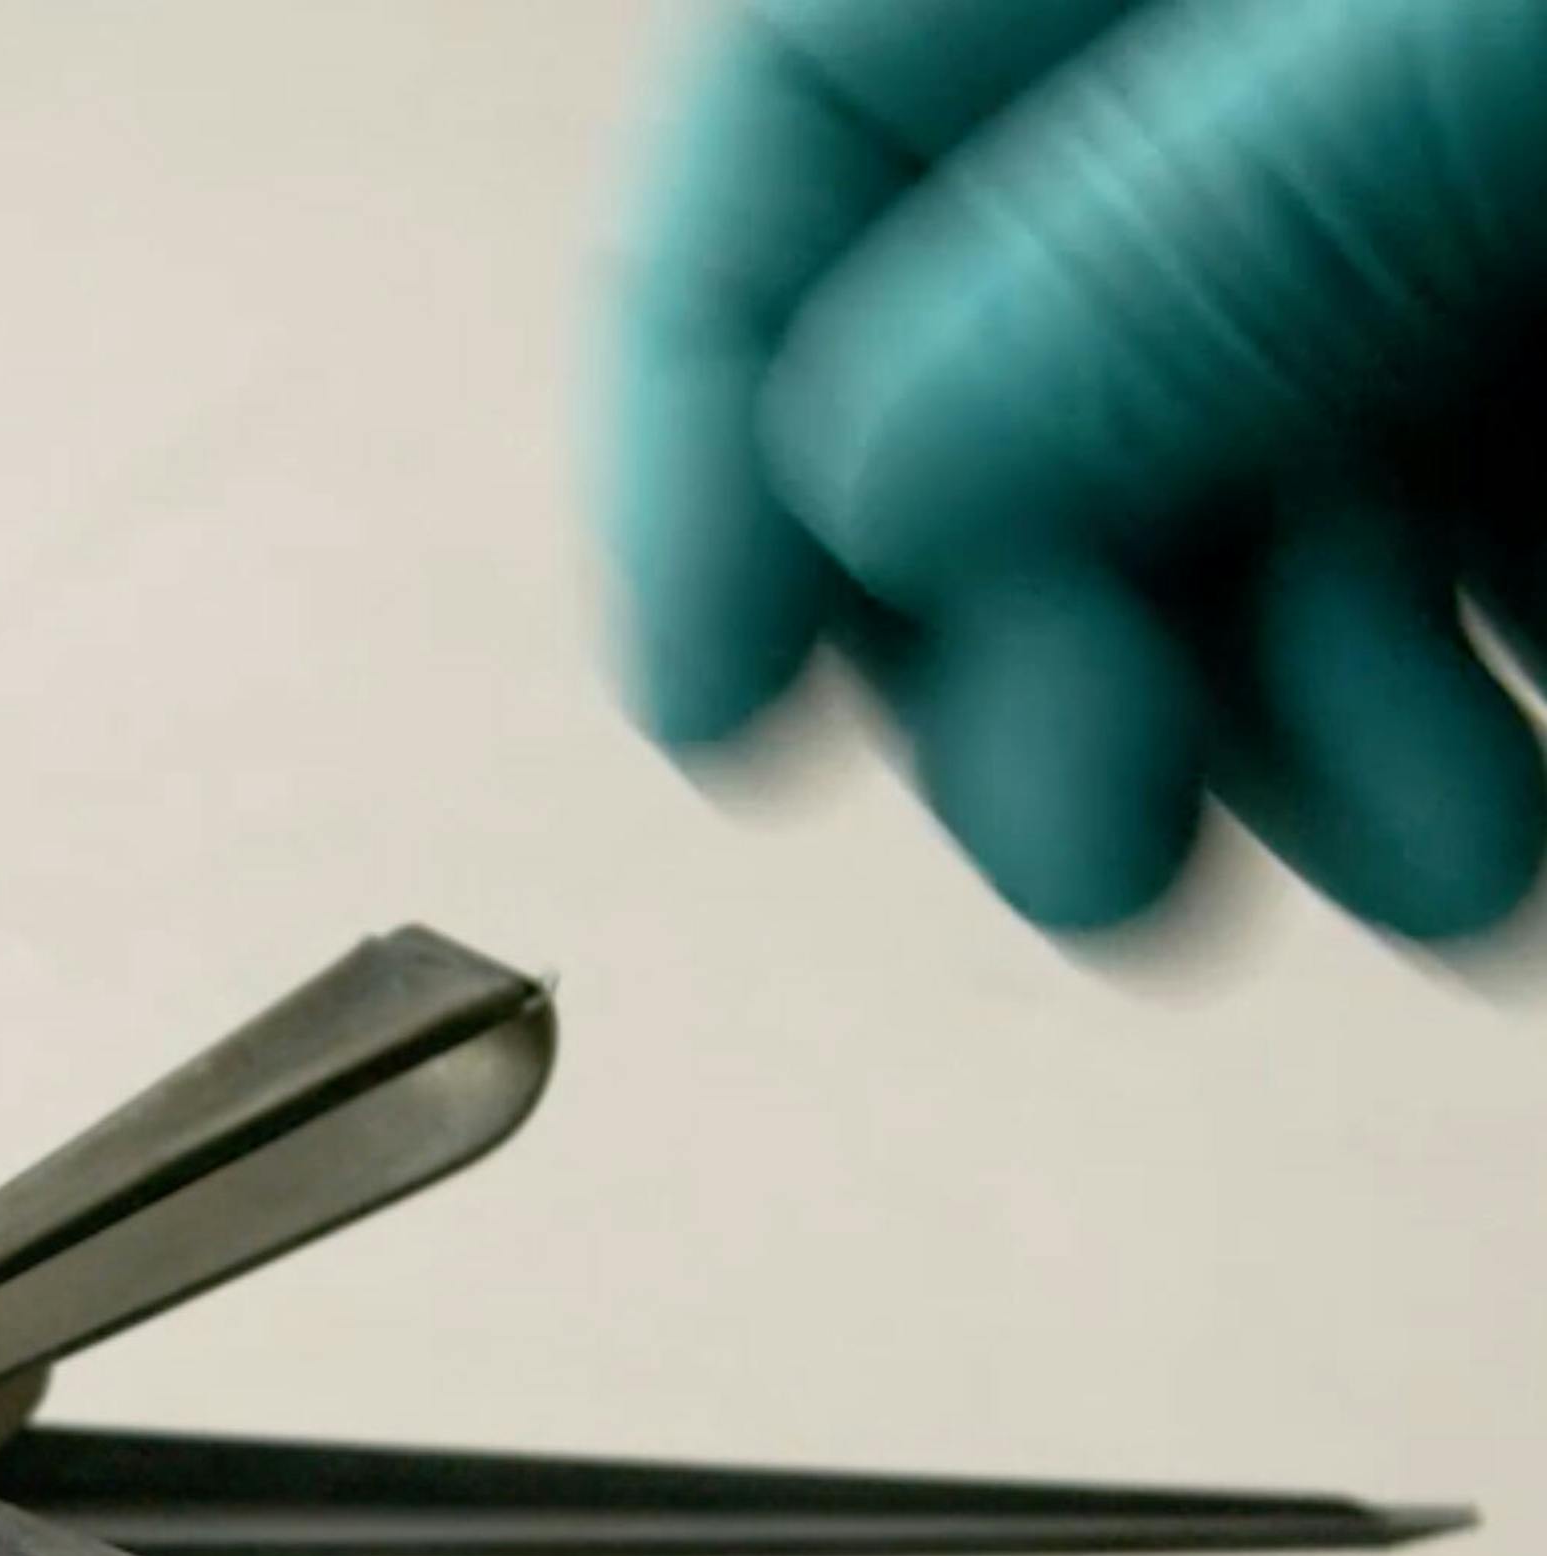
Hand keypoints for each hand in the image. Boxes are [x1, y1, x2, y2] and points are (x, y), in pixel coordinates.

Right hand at [605, 0, 1546, 943]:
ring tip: (1443, 864)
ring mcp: (1436, 173)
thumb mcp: (1495, 43)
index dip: (699, 421)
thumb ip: (1210, 235)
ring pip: (1234, 501)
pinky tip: (1519, 795)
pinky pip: (1462, 535)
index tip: (711, 715)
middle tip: (1093, 857)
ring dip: (1280, 738)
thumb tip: (859, 489)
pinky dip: (1452, 693)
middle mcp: (1259, 33)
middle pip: (992, 367)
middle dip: (1026, 654)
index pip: (793, 116)